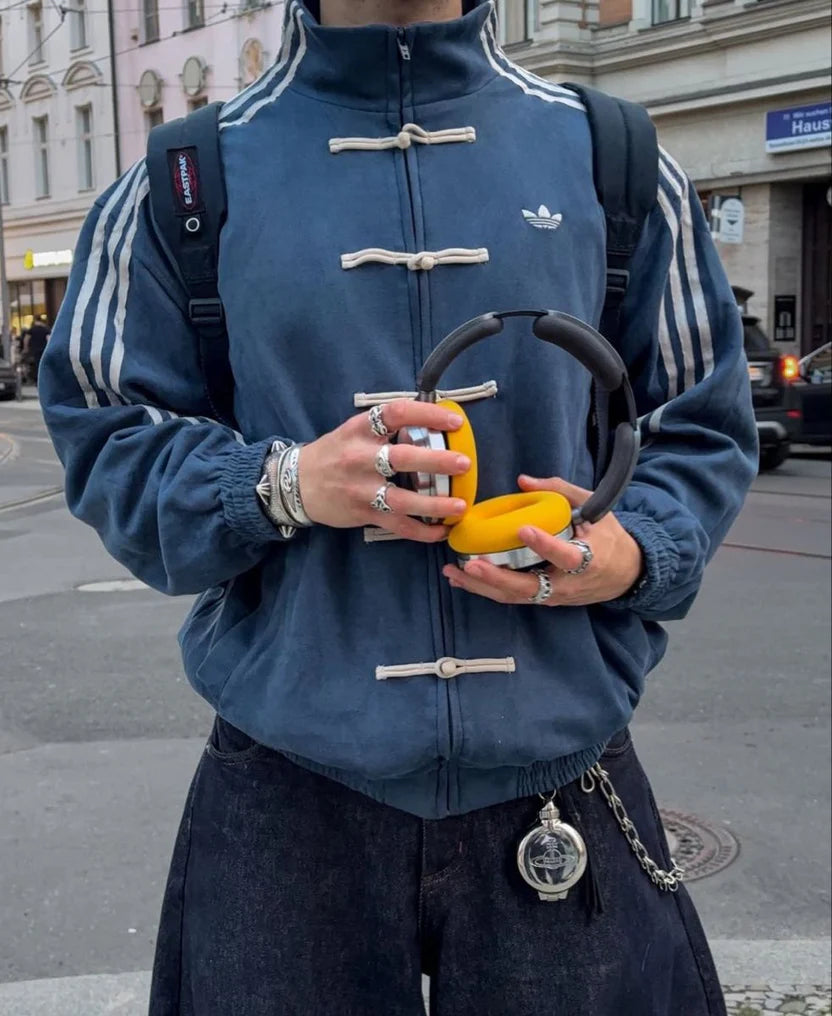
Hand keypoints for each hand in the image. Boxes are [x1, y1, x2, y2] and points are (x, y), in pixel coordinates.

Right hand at [298, 400, 471, 542]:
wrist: (295, 483)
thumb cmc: (334, 454)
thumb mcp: (354, 431)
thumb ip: (386, 429)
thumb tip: (433, 423)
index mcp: (361, 429)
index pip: (396, 414)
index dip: (427, 415)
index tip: (455, 421)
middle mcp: (359, 457)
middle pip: (402, 458)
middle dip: (436, 461)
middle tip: (464, 463)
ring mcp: (360, 488)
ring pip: (401, 499)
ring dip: (434, 504)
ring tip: (460, 506)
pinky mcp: (362, 513)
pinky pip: (396, 525)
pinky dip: (421, 531)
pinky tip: (441, 531)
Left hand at [443, 476, 642, 605]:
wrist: (626, 574)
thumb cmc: (609, 537)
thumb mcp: (595, 508)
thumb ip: (560, 491)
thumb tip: (522, 481)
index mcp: (589, 558)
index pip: (566, 556)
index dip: (545, 545)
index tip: (523, 530)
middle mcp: (568, 584)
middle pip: (530, 587)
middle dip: (498, 578)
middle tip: (471, 565)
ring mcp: (554, 596)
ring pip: (515, 597)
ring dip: (483, 587)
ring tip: (454, 573)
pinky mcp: (543, 600)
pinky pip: (512, 598)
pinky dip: (486, 590)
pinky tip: (462, 580)